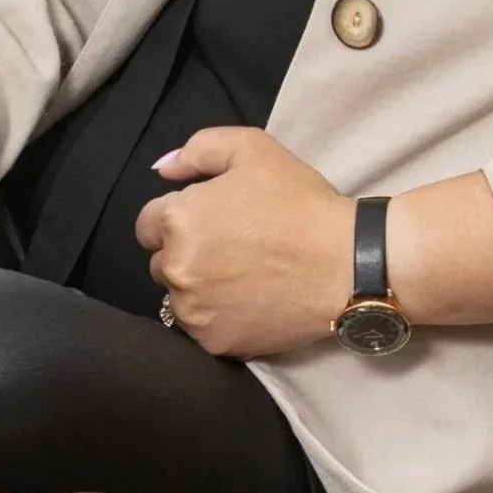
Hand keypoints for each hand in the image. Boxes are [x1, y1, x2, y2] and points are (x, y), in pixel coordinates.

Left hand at [135, 126, 353, 358]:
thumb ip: (197, 150)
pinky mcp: (216, 343)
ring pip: (179, 297)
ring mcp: (194, 311)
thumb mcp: (252, 149)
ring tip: (241, 274)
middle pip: (161, 262)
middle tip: (231, 245)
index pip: (147, 225)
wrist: (345, 262)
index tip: (211, 220)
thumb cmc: (298, 201)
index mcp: (177, 219)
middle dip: (186, 252)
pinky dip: (216, 316)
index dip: (178, 217)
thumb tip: (162, 170)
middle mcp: (176, 269)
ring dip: (198, 286)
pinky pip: (201, 327)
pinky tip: (248, 300)